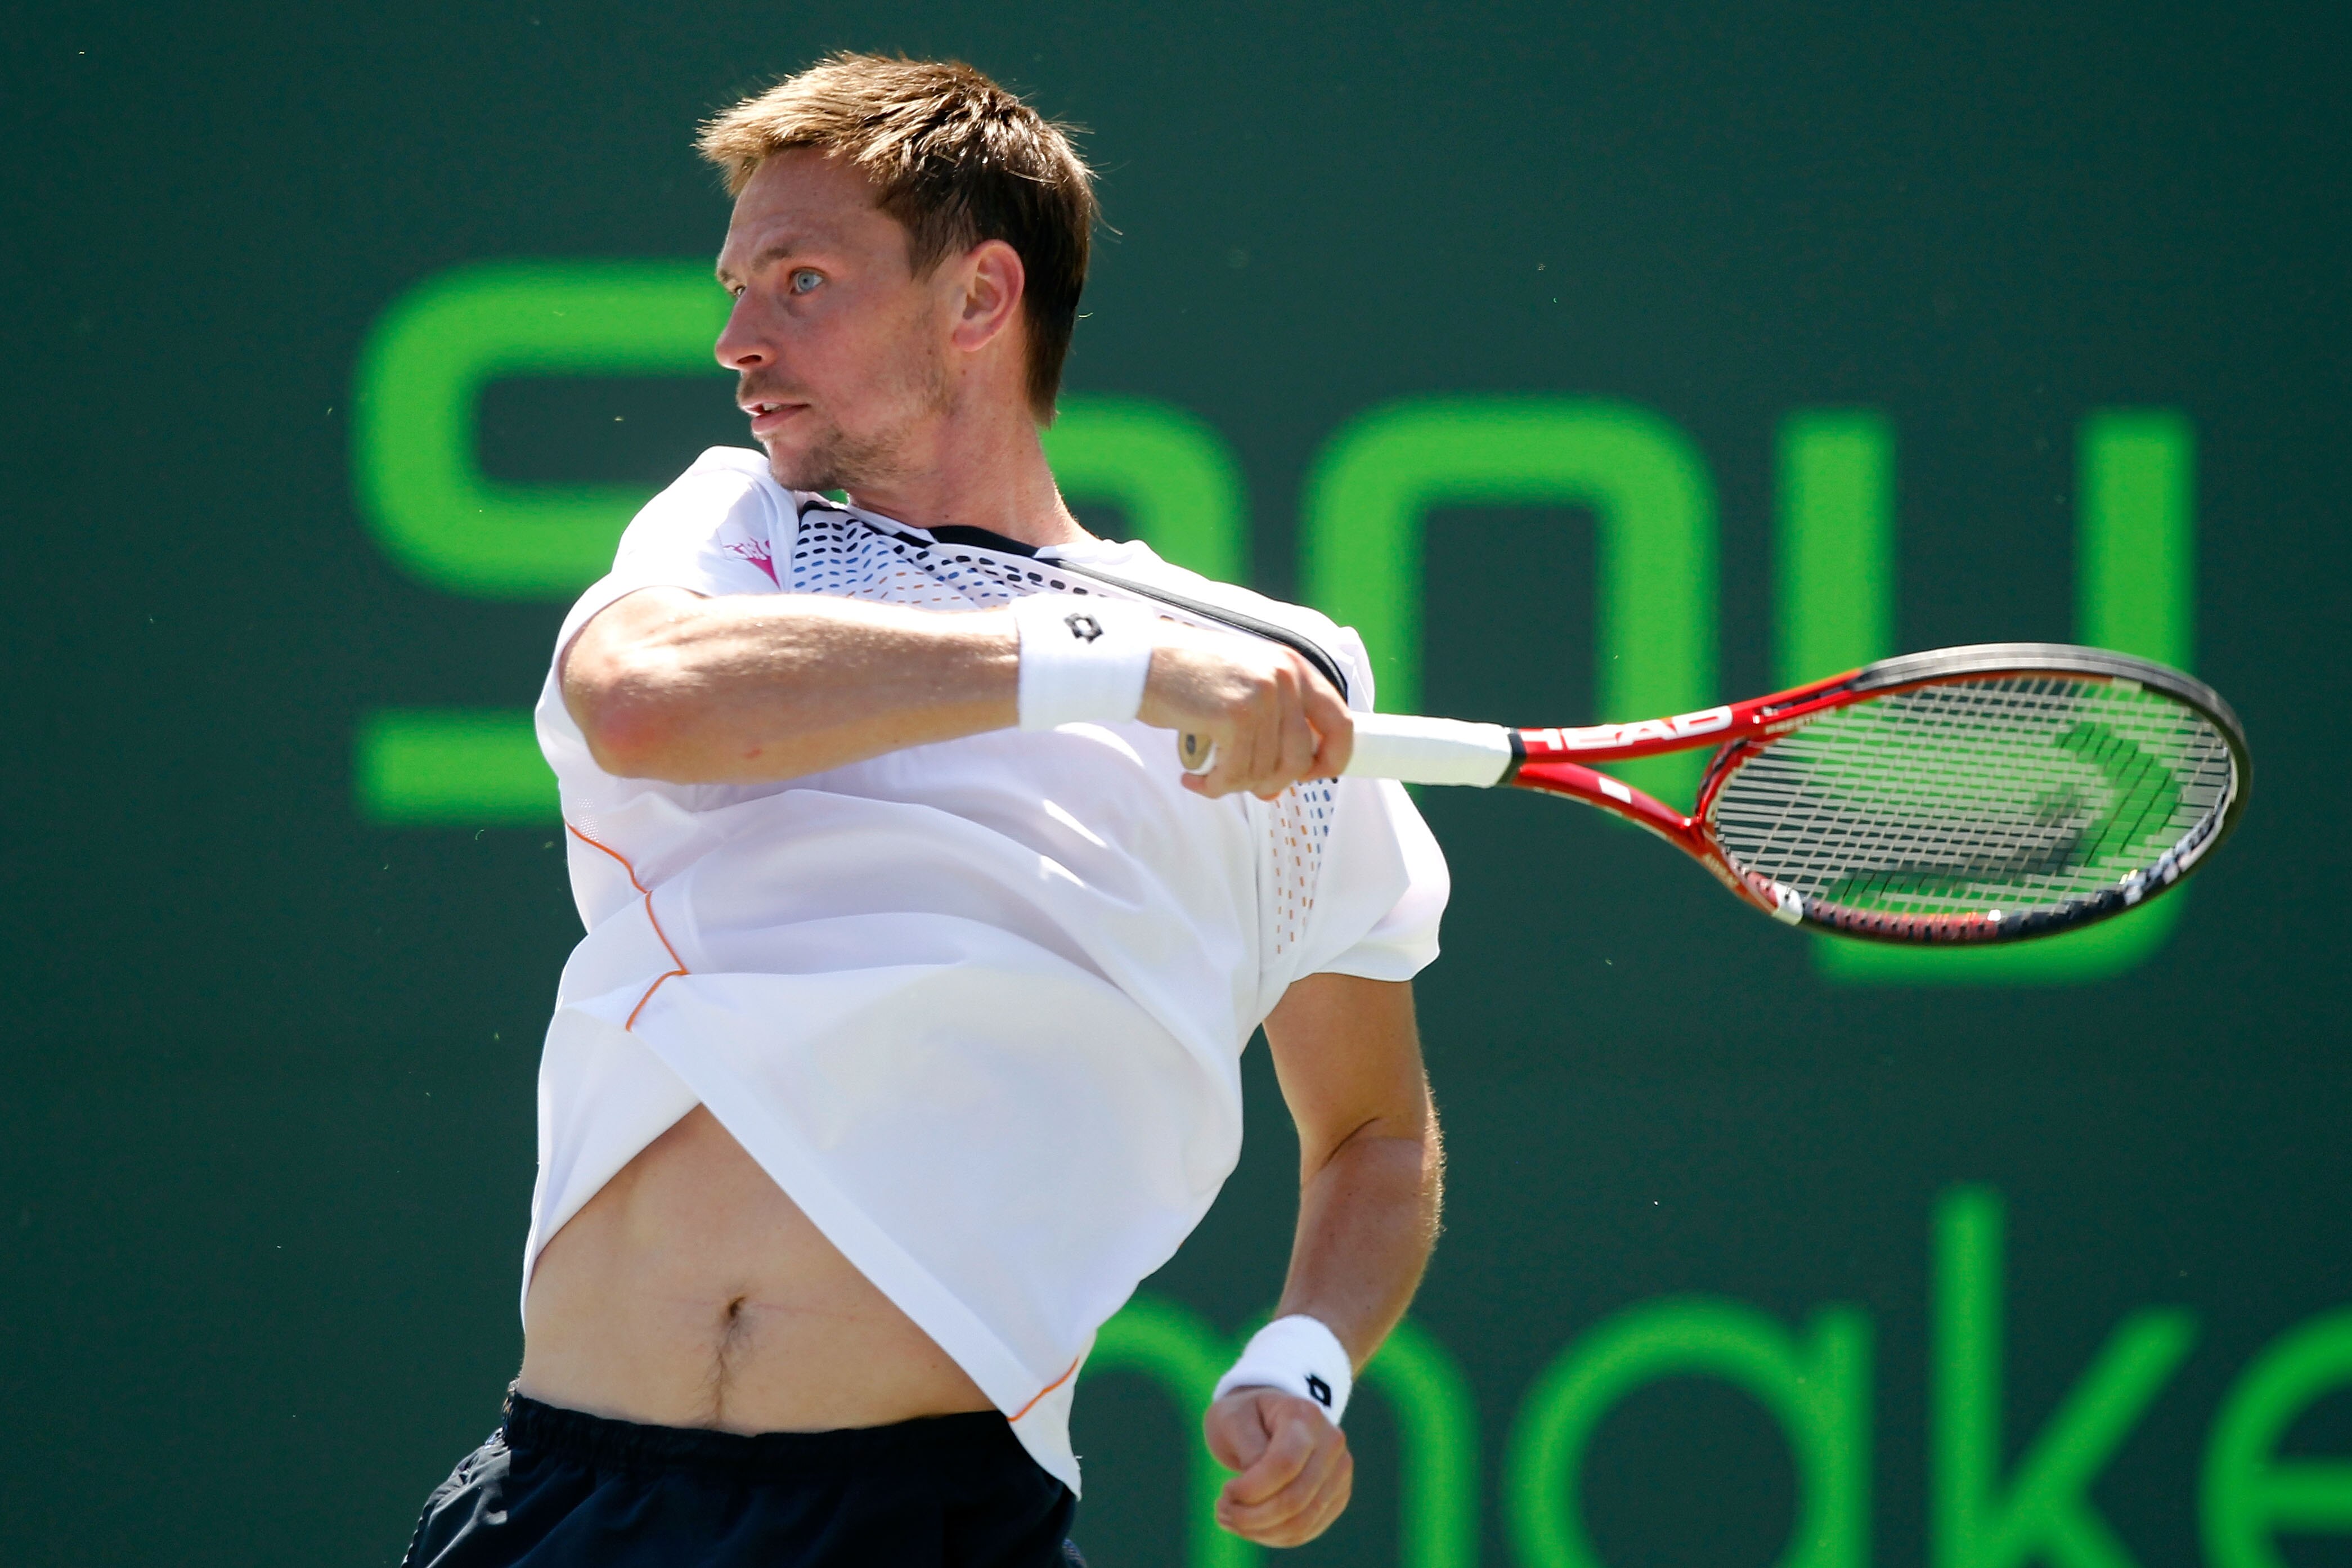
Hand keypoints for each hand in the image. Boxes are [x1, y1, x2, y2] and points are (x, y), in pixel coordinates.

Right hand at [1139, 624, 1353, 799]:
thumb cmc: (1186, 674)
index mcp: (1294, 667)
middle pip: (1301, 758)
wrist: (1140, 660)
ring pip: (1266, 771)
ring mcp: (1262, 696)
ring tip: (1210, 774)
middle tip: (1244, 784)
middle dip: (1273, 782)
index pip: (1342, 723)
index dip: (1333, 759)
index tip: (1311, 776)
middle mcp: (1285, 678)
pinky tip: (1195, 778)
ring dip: (1235, 783)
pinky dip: (1214, 786)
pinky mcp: (1235, 716)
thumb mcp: (1244, 683)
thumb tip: (1282, 783)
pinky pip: (1236, 774)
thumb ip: (1273, 723)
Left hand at [1203, 1387, 1353, 1546]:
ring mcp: (1339, 1473)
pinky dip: (1273, 1536)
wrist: (1268, 1418)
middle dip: (1252, 1516)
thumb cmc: (1245, 1415)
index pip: (1284, 1464)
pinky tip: (1248, 1527)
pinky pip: (1306, 1531)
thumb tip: (1258, 1490)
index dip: (1252, 1489)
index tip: (1225, 1491)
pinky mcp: (1336, 1497)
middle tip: (1222, 1511)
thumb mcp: (1233, 1418)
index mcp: (1305, 1415)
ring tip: (1230, 1519)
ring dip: (1260, 1531)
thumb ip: (1247, 1449)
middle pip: (1296, 1498)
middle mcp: (1331, 1443)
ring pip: (1303, 1522)